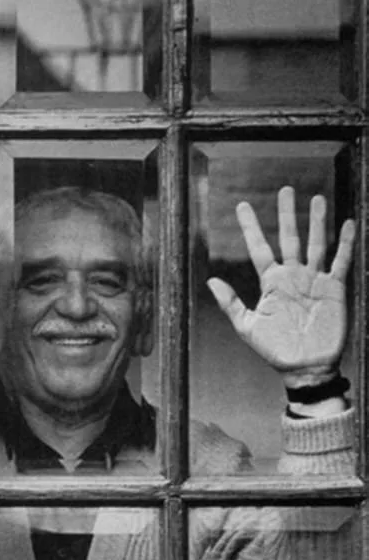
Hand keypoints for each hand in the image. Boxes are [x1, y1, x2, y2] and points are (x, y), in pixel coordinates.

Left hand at [207, 186, 354, 387]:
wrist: (305, 369)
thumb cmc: (275, 351)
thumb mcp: (248, 327)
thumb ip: (231, 304)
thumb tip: (211, 281)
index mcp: (271, 283)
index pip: (259, 248)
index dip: (251, 227)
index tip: (241, 206)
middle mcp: (293, 276)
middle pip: (289, 238)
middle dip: (287, 215)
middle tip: (285, 190)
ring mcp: (314, 280)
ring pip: (316, 244)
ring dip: (316, 222)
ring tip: (316, 198)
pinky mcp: (334, 289)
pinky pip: (341, 262)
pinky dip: (346, 243)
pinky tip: (348, 223)